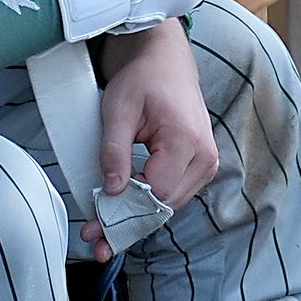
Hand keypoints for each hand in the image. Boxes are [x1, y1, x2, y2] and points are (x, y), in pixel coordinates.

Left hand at [80, 20, 215, 260]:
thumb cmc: (142, 80)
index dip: (124, 212)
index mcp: (185, 141)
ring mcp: (206, 162)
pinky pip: (173, 193)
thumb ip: (115, 151)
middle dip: (127, 223)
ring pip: (169, 205)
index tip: (96, 225)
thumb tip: (113, 191)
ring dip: (137, 217)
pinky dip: (148, 204)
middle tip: (95, 239)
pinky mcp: (200, 164)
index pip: (155, 193)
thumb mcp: (117, 110)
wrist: (165, 61)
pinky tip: (124, 212)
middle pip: (164, 205)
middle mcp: (204, 156)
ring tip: (103, 230)